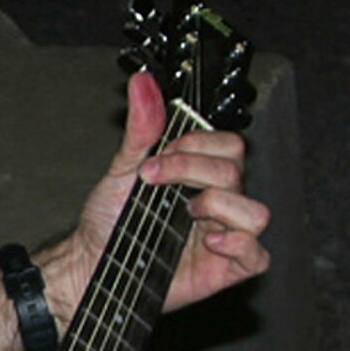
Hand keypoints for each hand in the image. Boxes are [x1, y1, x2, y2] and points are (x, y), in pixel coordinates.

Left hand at [55, 71, 270, 319]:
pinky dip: (238, 245)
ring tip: (186, 214)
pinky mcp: (225, 267)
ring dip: (220, 206)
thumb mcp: (123, 169)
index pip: (228, 145)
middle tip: (155, 184)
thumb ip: (141, 129)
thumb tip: (143, 83)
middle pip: (237, 172)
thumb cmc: (109, 220)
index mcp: (202, 174)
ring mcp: (225, 234)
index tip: (155, 161)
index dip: (195, 147)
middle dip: (193, 172)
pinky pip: (257, 255)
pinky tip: (207, 242)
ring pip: (257, 212)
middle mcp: (219, 200)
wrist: (91, 261)